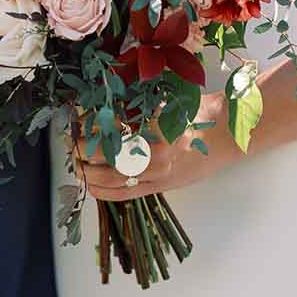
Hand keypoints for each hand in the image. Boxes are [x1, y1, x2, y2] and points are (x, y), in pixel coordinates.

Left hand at [76, 94, 234, 201]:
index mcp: (158, 131)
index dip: (92, 130)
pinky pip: (127, 194)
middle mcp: (158, 157)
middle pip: (110, 158)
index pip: (114, 133)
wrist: (225, 134)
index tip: (78, 121)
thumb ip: (136, 108)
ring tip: (76, 163)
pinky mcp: (162, 187)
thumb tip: (103, 106)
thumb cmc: (196, 112)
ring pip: (115, 180)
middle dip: (85, 152)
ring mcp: (160, 176)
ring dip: (90, 173)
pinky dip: (105, 191)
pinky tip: (91, 186)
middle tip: (70, 142)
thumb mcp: (164, 102)